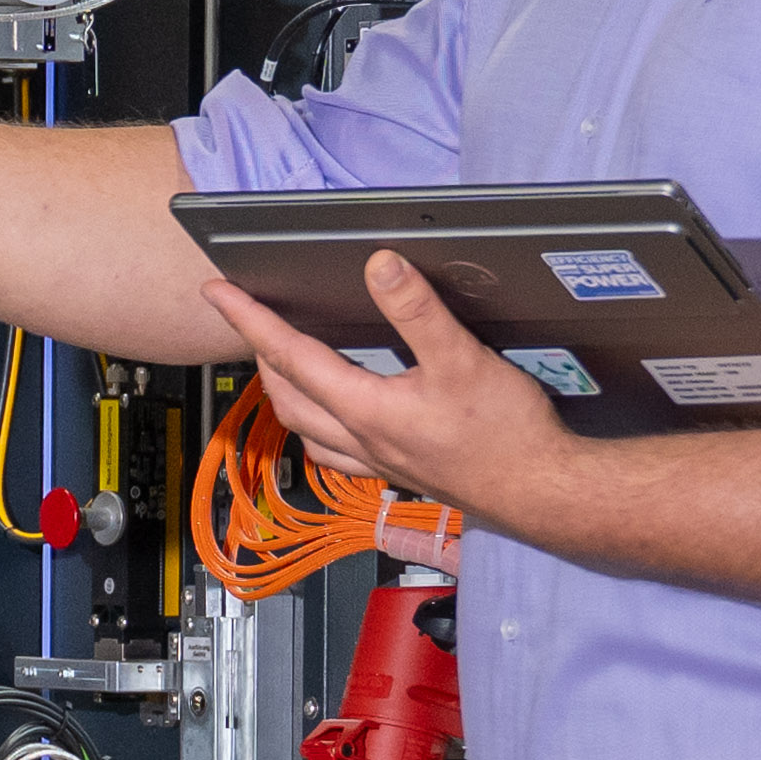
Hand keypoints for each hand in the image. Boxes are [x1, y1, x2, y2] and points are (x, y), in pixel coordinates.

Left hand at [210, 247, 582, 536]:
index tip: (219, 293)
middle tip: (247, 319)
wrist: (541, 492)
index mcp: (366, 408)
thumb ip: (418, 310)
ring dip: (284, 394)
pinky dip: (319, 430)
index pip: (289, 356)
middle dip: (259, 354)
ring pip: (306, 429)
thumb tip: (380, 267)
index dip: (249, 320)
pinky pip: (336, 454)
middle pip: (287, 395)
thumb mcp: (462, 359)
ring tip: (278, 364)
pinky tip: (334, 421)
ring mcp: (378, 461)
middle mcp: (362, 439)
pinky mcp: (400, 472)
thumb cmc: (506, 436)